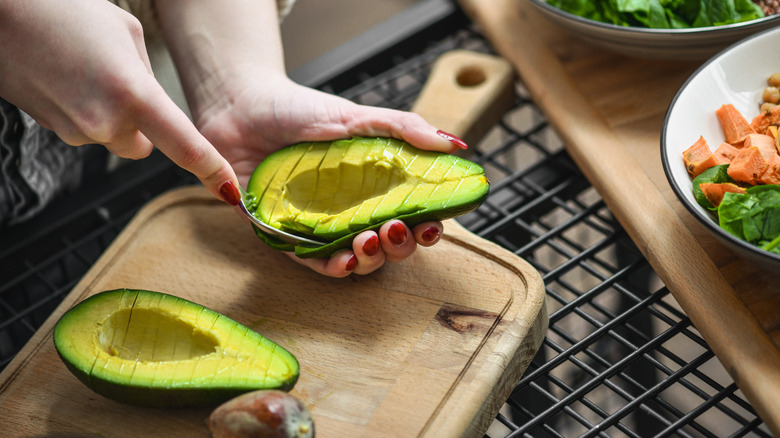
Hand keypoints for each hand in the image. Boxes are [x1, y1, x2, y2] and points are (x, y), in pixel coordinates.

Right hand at [0, 0, 238, 202]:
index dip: (212, 171)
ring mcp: (74, 131)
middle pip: (143, 146)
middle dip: (142, 125)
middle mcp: (104, 123)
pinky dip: (83, 110)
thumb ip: (147, 76)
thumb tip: (149, 101)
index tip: (229, 190)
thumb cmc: (60, 10)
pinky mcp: (50, 131)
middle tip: (120, 83)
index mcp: (134, 95)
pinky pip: (83, 129)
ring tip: (85, 71)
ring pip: (111, 137)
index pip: (186, 147)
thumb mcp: (125, 34)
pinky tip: (66, 77)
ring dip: (109, 114)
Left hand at [155, 1, 464, 276]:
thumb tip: (456, 145)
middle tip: (396, 231)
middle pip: (387, 243)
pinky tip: (343, 262)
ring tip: (368, 242)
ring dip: (368, 259)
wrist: (241, 104)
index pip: (410, 215)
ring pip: (354, 258)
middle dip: (399, 247)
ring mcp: (318, 225)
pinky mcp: (284, 234)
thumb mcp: (357, 116)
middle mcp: (349, 210)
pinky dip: (329, 266)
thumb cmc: (299, 109)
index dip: (426, 227)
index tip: (434, 224)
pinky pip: (310, 261)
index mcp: (372, 185)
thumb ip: (404, 129)